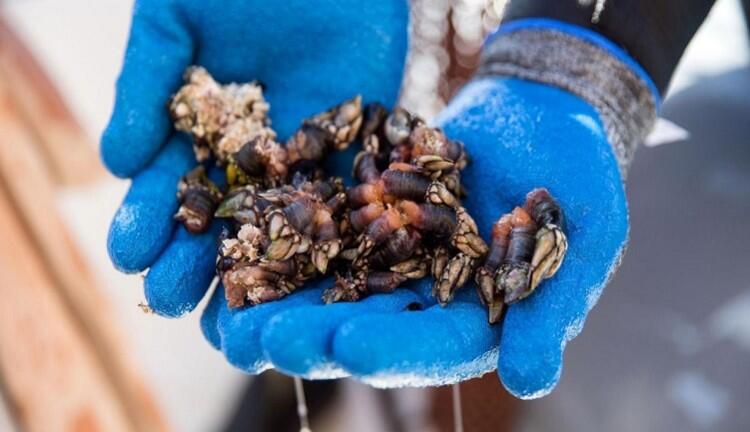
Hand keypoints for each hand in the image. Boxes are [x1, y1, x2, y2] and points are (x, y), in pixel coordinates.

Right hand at [103, 0, 407, 314]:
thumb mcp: (174, 20)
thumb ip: (144, 85)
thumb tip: (115, 164)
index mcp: (197, 131)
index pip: (167, 186)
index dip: (146, 221)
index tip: (129, 256)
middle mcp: (248, 158)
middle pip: (217, 220)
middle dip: (190, 260)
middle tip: (167, 300)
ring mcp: (304, 162)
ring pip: (276, 227)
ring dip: (253, 271)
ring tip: (229, 315)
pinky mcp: (356, 154)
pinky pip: (344, 203)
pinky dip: (330, 242)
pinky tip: (313, 282)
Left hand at [252, 75, 628, 396]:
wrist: (540, 109)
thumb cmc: (578, 176)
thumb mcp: (581, 239)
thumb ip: (551, 308)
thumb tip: (533, 382)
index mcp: (476, 319)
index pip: (433, 346)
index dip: (391, 350)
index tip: (348, 348)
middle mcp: (425, 297)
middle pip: (366, 327)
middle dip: (316, 338)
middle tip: (266, 343)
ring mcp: (390, 256)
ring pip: (330, 290)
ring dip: (281, 306)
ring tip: (232, 320)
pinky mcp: (365, 216)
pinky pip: (321, 231)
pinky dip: (283, 242)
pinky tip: (238, 254)